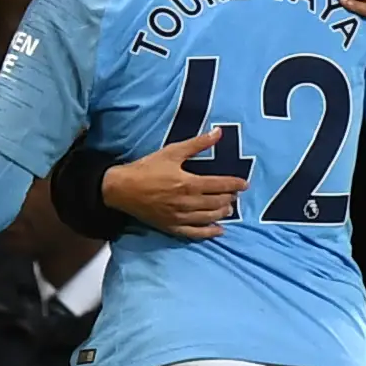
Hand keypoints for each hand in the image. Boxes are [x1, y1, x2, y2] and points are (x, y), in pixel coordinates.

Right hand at [102, 128, 248, 239]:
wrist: (121, 189)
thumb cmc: (146, 168)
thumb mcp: (172, 152)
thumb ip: (197, 143)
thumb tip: (218, 132)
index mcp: (188, 183)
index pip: (219, 185)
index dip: (234, 184)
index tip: (244, 184)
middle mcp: (186, 202)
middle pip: (216, 202)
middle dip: (229, 198)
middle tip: (236, 195)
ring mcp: (179, 217)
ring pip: (208, 217)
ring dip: (222, 213)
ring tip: (229, 209)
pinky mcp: (171, 227)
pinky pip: (194, 233)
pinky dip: (209, 232)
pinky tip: (218, 230)